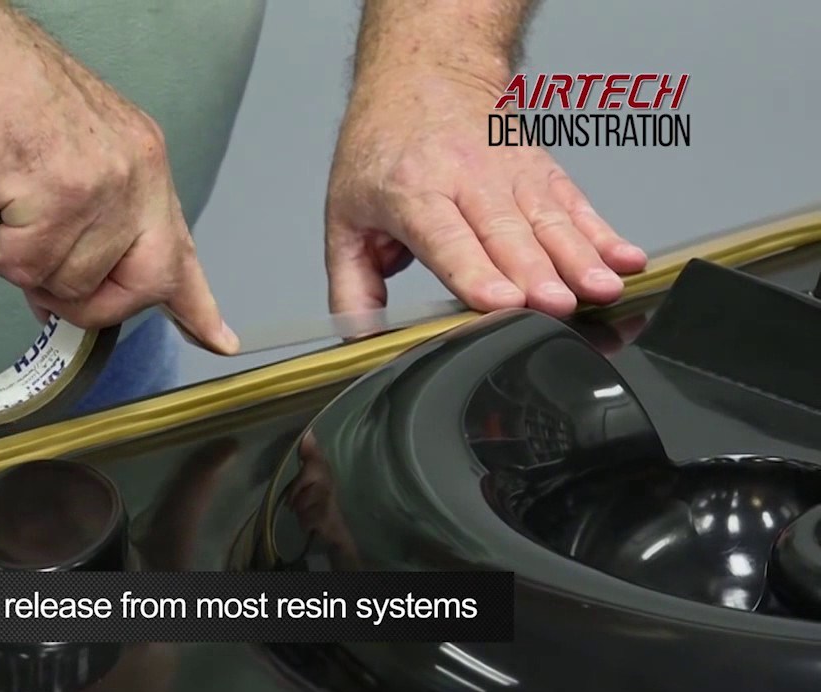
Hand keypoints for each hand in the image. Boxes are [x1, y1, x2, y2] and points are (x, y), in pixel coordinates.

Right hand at [0, 3, 237, 353]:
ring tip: (5, 210)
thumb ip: (83, 223)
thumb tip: (57, 292)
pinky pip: (24, 265)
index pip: (179, 247)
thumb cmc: (1, 93)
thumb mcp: (70, 154)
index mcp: (143, 163)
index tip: (219, 340)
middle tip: (49, 291)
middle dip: (94, 306)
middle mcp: (137, 175)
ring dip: (24, 264)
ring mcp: (103, 188)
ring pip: (71, 282)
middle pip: (141, 286)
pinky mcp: (60, 198)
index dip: (198, 305)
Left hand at [325, 70, 648, 316]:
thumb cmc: (383, 147)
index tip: (501, 302)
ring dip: (580, 259)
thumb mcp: (344, 215)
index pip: (447, 238)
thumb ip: (351, 284)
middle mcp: (466, 179)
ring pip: (549, 220)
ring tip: (601, 290)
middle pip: (507, 233)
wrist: (423, 73)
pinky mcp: (541, 171)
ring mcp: (510, 173)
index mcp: (412, 191)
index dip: (476, 272)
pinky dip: (604, 233)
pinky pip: (576, 205)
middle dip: (536, 274)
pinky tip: (626, 259)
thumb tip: (360, 338)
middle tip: (557, 308)